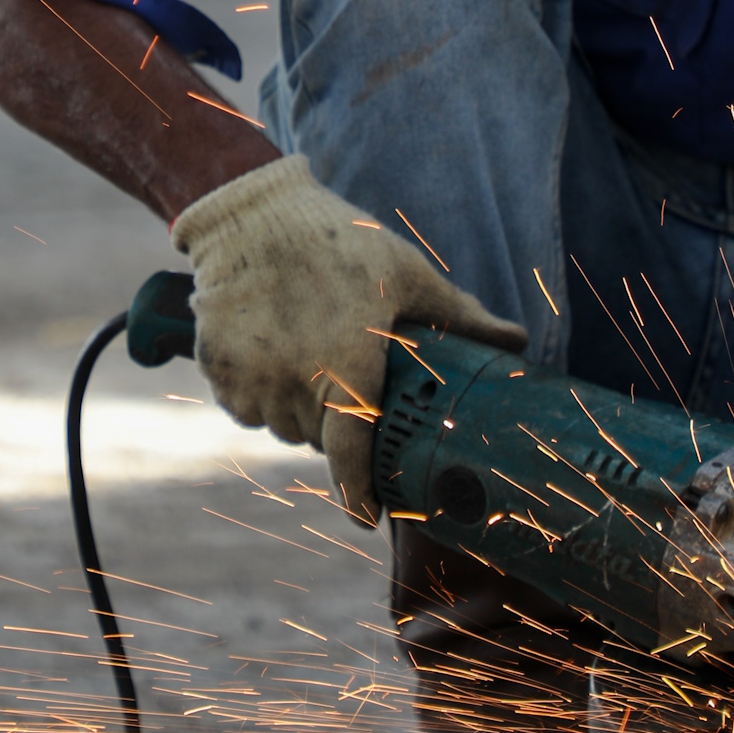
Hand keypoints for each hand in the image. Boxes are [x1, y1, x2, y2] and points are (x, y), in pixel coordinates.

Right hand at [170, 154, 525, 524]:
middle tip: (344, 376)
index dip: (358, 494)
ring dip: (293, 410)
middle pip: (315, 437)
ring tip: (308, 360)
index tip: (368, 519)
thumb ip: (462, 317)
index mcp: (347, 367)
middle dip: (332, 421)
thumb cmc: (339, 243)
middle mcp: (293, 381)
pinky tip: (270, 354)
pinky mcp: (216, 367)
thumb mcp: (408, 275)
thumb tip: (517, 342)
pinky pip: (241, 405)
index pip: (350, 455)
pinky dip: (256, 395)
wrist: (253, 213)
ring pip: (276, 424)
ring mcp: (250, 377)